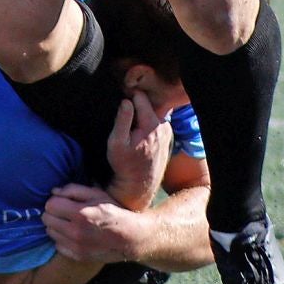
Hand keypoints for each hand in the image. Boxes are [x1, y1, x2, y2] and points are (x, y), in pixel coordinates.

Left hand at [43, 183, 147, 264]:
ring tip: (68, 222)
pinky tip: (72, 234)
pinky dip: (62, 239)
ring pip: (50, 233)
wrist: (130, 237)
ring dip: (56, 225)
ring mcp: (76, 247)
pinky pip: (58, 245)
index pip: (50, 205)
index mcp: (80, 214)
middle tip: (64, 211)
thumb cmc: (113, 211)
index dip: (55, 200)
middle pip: (47, 219)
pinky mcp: (78, 257)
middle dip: (53, 212)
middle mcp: (76, 232)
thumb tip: (54, 192)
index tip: (63, 201)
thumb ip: (73, 190)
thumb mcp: (97, 193)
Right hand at [104, 91, 171, 208]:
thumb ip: (123, 119)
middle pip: (146, 104)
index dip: (127, 96)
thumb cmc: (125, 165)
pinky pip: (153, 122)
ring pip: (150, 113)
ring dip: (139, 117)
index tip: (118, 104)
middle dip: (134, 107)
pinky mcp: (165, 137)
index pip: (140, 96)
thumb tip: (126, 100)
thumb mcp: (117, 142)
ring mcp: (166, 132)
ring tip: (129, 129)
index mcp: (152, 124)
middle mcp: (163, 126)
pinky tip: (136, 136)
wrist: (138, 186)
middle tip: (122, 118)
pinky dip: (144, 124)